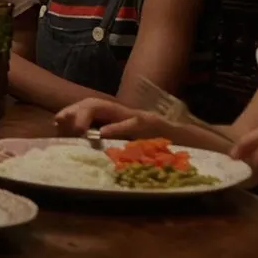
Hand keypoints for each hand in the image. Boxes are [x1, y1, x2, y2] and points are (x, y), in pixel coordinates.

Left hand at [54, 98, 184, 141]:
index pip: (91, 109)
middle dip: (74, 111)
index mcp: (121, 120)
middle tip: (60, 122)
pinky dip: (117, 127)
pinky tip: (103, 134)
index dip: (71, 113)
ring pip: (108, 108)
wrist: (201, 149)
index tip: (56, 123)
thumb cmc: (166, 154)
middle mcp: (128, 115)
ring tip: (75, 128)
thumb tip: (86, 154)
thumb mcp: (133, 152)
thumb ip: (113, 149)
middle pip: (95, 103)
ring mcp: (142, 119)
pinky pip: (133, 124)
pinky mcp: (155, 127)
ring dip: (88, 114)